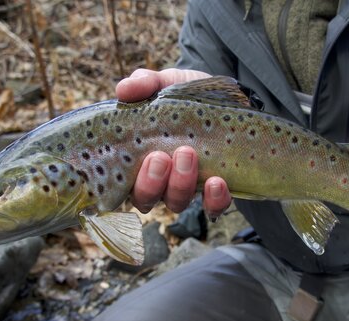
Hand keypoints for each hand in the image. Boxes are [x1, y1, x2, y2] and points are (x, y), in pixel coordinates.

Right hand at [118, 68, 231, 216]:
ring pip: (176, 203)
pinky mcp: (215, 193)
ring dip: (180, 184)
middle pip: (145, 199)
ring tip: (188, 155)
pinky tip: (218, 182)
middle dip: (151, 182)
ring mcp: (187, 188)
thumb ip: (144, 83)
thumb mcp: (165, 84)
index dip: (122, 181)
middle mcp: (158, 180)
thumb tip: (123, 90)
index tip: (138, 155)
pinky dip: (214, 199)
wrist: (228, 101)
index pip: (120, 183)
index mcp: (138, 159)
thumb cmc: (186, 98)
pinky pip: (213, 208)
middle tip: (161, 156)